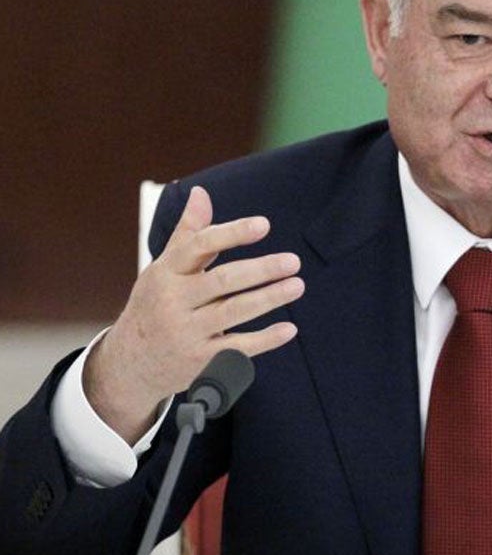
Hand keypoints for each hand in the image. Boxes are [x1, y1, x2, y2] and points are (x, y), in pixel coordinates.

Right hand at [84, 186, 302, 442]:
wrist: (130, 363)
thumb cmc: (156, 303)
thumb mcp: (164, 267)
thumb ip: (189, 232)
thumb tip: (202, 192)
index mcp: (166, 272)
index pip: (200, 246)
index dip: (233, 233)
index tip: (264, 225)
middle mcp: (174, 302)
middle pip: (223, 281)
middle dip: (261, 269)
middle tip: (293, 261)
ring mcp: (186, 333)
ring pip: (234, 312)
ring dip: (269, 298)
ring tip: (297, 285)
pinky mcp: (200, 361)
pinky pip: (237, 348)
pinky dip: (265, 339)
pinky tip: (290, 328)